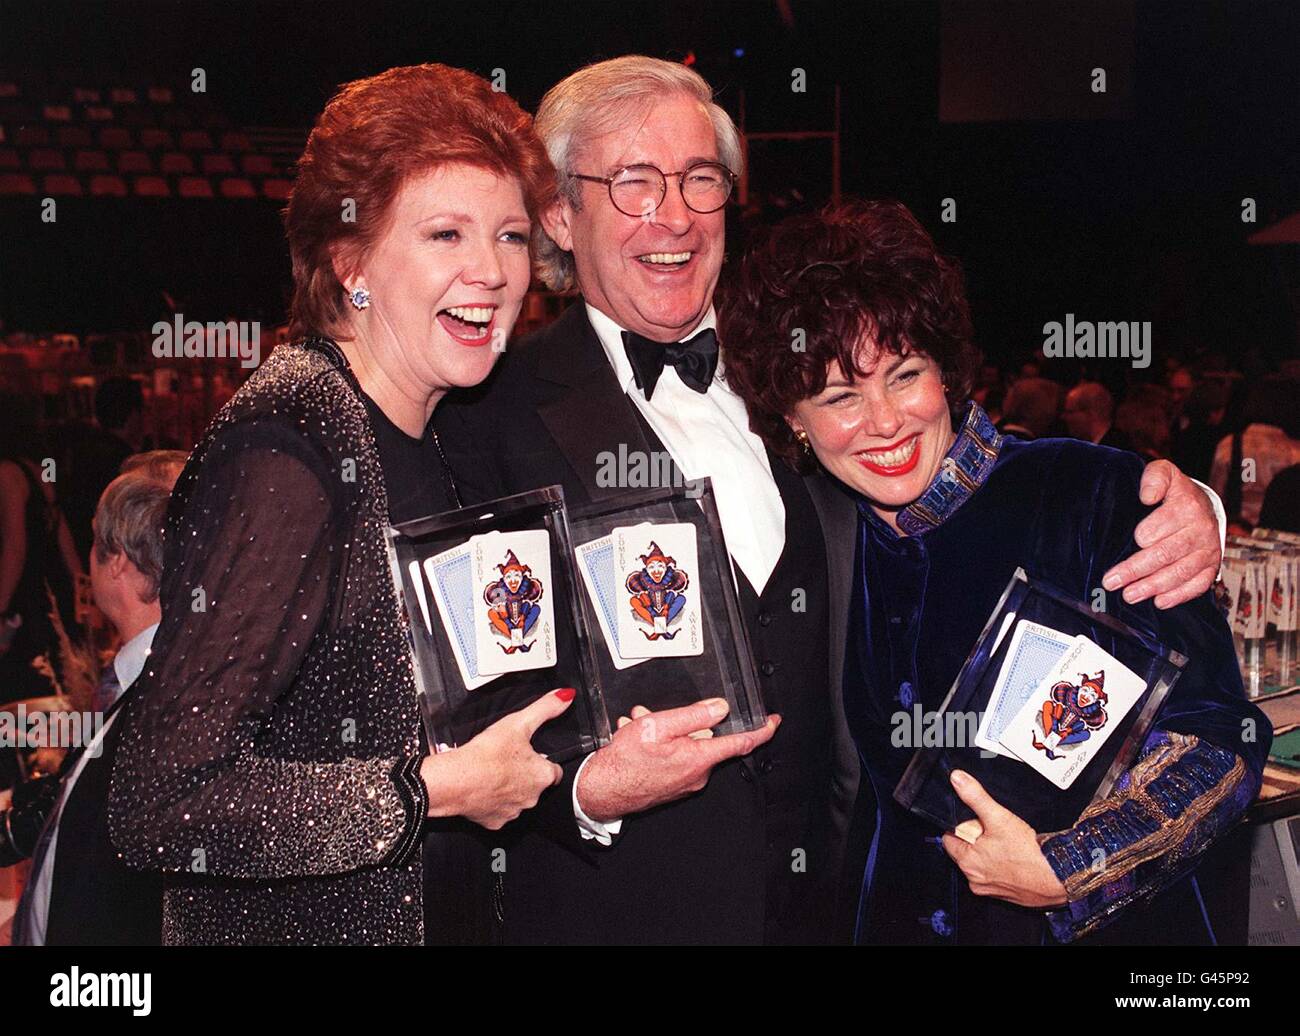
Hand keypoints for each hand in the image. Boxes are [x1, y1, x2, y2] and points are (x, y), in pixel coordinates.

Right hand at [421, 687, 571, 830]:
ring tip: (493, 772)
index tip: (532, 755)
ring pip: (518, 799)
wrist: (455, 780)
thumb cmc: (486, 755)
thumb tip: (565, 696)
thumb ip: (545, 708)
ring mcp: (514, 812)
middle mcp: (533, 798)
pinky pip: (499, 812)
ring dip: (510, 788)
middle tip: (507, 760)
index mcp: (543, 775)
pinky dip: (493, 802)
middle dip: (525, 774)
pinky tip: (483, 788)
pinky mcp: (495, 823)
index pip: (555, 770)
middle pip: (535, 784)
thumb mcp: (518, 722)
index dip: (544, 760)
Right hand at [577, 698, 779, 822]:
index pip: (741, 743)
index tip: (772, 721)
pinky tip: (635, 740)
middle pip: (703, 737)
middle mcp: (697, 774)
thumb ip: (692, 716)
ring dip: (662, 731)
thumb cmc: (624, 762)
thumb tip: (720, 708)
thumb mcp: (657, 726)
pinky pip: (673, 757)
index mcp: (698, 758)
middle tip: (650, 715)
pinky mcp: (672, 785)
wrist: (600, 792)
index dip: (761, 730)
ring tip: (634, 727)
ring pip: (684, 745)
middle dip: (680, 721)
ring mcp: (685, 782)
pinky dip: (657, 745)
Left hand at [940, 769, 1068, 908]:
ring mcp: (990, 889)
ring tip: (1009, 845)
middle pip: (966, 850)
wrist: (1060, 877)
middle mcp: (974, 880)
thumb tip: (958, 779)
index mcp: (967, 862)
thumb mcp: (1000, 817)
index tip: (976, 822)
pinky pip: (997, 874)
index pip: (950, 839)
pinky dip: (1003, 866)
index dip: (961, 826)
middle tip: (997, 832)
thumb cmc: (1030, 853)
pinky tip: (1016, 857)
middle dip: (977, 839)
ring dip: (990, 852)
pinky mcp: (1006, 894)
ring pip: (982, 862)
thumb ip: (976, 797)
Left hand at [1101, 458, 1220, 608]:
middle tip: (1112, 581)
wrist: (1204, 505)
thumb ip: (1154, 478)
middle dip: (1135, 569)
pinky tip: (1159, 602)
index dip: (1144, 535)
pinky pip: (1198, 585)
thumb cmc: (1175, 492)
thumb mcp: (1164, 474)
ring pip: (1179, 572)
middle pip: (1165, 554)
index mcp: (1187, 505)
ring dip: (1153, 586)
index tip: (1132, 541)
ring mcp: (1208, 550)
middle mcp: (1201, 529)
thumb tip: (1146, 496)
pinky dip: (1179, 596)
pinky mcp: (1212, 567)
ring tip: (1129, 595)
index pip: (1161, 525)